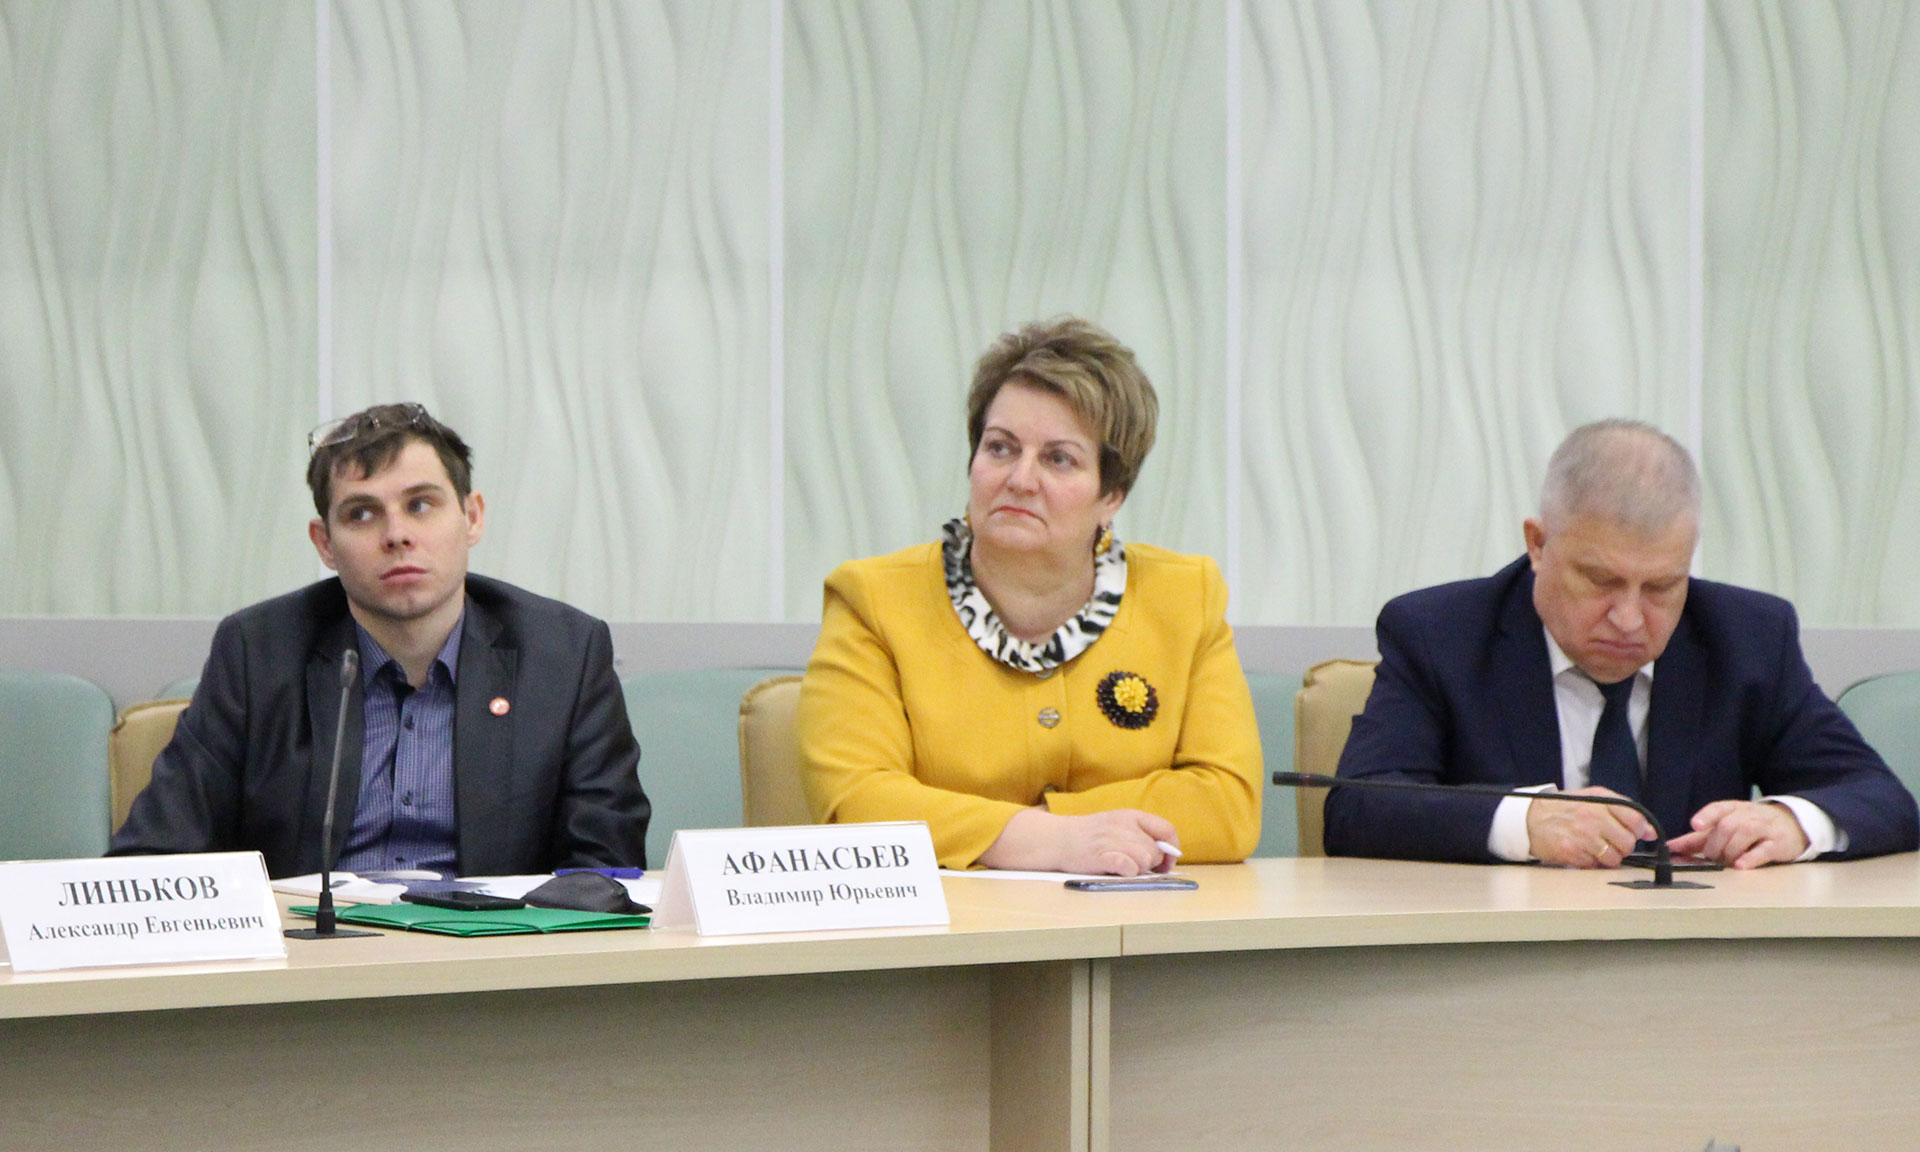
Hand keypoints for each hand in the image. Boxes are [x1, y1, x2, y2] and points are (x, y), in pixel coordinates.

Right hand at [977, 807, 1179, 875]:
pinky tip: (1118, 870)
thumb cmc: (1089, 837)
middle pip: (1155, 850)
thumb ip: (1140, 835)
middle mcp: (1123, 825)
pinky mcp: (1100, 856)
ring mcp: (1111, 840)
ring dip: (1139, 869)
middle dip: (1151, 863)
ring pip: (1145, 860)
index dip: (1172, 848)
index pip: (1166, 829)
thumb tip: (1167, 855)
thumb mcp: (1116, 826)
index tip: (1167, 861)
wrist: (1056, 839)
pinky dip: (1128, 872)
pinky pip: (1128, 867)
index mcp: (1130, 816)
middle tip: (1137, 867)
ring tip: (1123, 868)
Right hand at [1525, 787, 1655, 868]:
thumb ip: (1622, 809)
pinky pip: (1596, 865)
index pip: (1636, 819)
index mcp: (1599, 802)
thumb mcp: (1592, 798)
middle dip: (1623, 846)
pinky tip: (1583, 851)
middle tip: (1612, 842)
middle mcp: (1592, 818)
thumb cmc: (1564, 809)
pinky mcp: (1572, 853)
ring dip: (1609, 857)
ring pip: (1614, 858)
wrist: (1530, 819)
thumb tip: (1650, 832)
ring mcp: (1582, 837)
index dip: (1641, 830)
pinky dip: (1592, 862)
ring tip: (1597, 848)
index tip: (1638, 834)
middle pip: (1628, 843)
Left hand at [1666, 800, 1808, 868]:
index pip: (1718, 808)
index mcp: (1733, 809)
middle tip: (1711, 857)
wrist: (1793, 824)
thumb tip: (1670, 847)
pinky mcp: (1779, 844)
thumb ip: (1698, 839)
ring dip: (1730, 849)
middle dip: (1716, 843)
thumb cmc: (1752, 826)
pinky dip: (1751, 857)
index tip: (1695, 825)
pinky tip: (1741, 866)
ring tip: (1725, 862)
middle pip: (1727, 825)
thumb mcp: (1725, 827)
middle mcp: (1749, 815)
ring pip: (1745, 833)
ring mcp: (1765, 828)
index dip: (1706, 816)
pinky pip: (1764, 849)